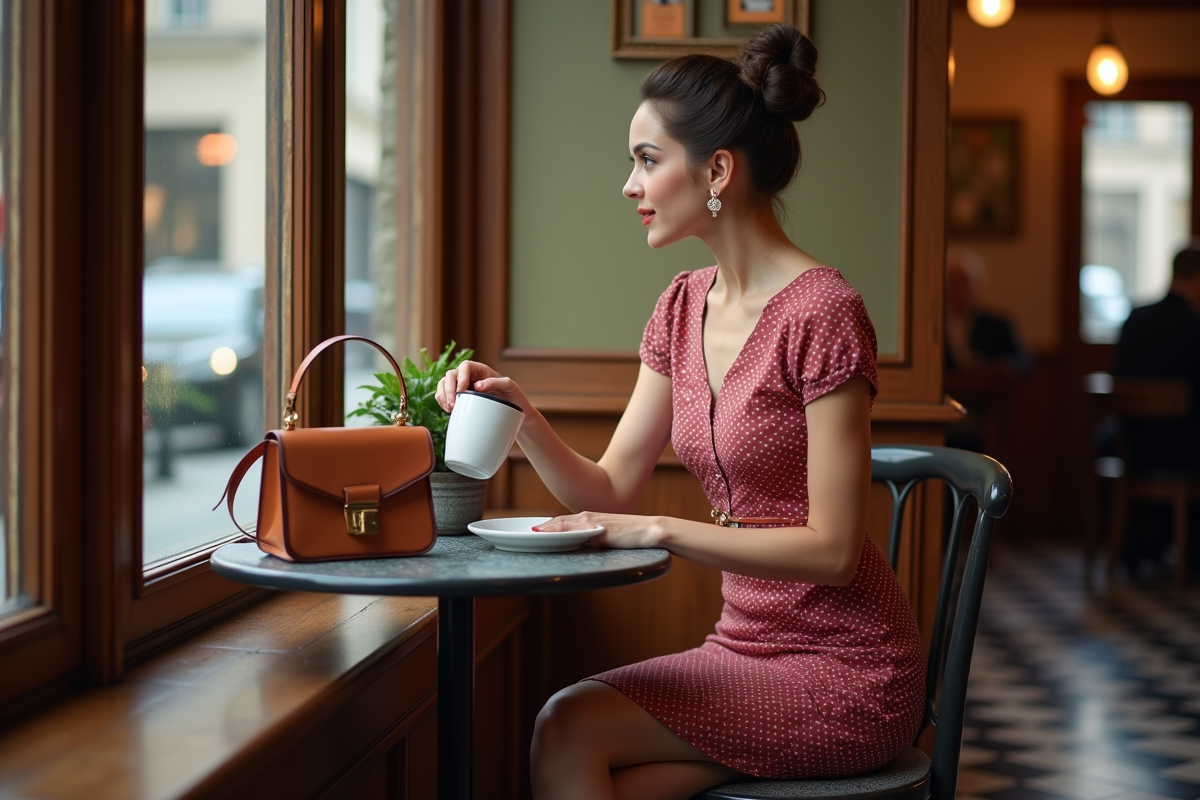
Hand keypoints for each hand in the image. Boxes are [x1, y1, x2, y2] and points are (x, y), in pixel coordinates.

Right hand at [434, 360, 531, 413]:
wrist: (515, 410)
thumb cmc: (513, 396)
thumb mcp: (509, 386)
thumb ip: (496, 382)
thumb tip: (477, 386)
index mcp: (481, 370)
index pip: (465, 366)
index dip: (461, 377)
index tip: (462, 391)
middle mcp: (469, 376)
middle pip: (451, 375)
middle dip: (449, 389)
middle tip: (453, 404)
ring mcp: (462, 386)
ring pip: (443, 384)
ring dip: (443, 395)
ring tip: (450, 409)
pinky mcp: (458, 397)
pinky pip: (444, 395)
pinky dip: (442, 401)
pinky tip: (449, 410)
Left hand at [533, 512, 661, 549]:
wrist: (651, 530)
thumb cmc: (633, 536)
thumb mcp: (608, 538)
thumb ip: (594, 540)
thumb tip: (581, 547)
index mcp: (590, 518)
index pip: (562, 522)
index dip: (546, 527)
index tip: (532, 533)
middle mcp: (588, 516)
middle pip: (557, 521)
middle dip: (541, 527)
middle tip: (523, 534)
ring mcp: (592, 521)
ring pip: (561, 523)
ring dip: (545, 528)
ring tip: (529, 534)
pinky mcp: (597, 528)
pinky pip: (573, 529)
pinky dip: (558, 531)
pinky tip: (547, 534)